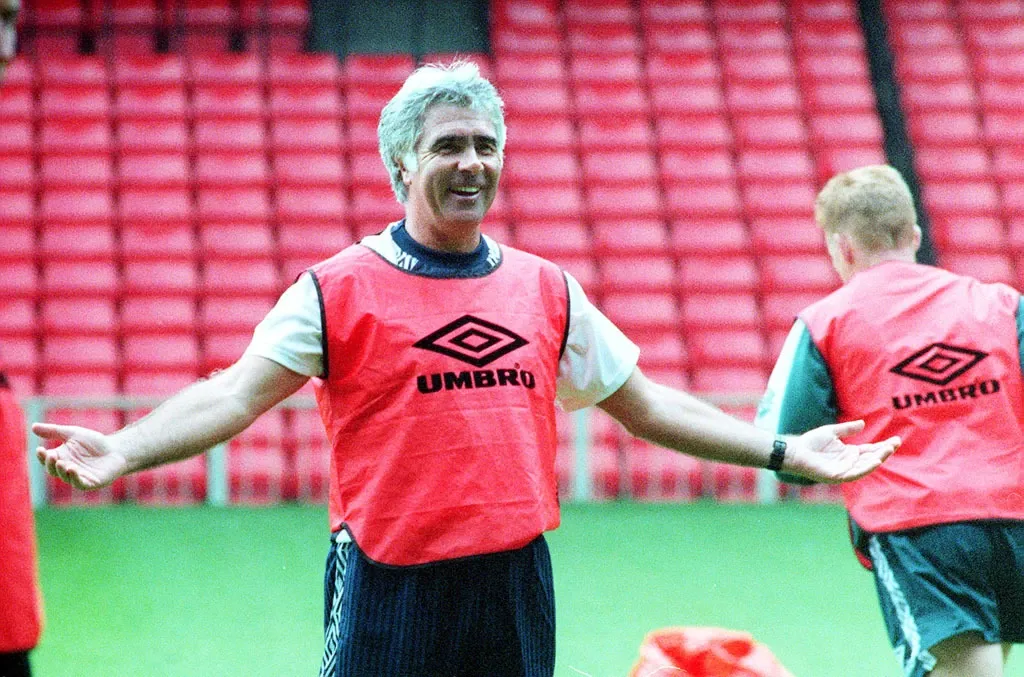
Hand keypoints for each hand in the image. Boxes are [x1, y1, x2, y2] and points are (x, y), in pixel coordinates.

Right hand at [33, 423, 128, 490]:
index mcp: (61, 458)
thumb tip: (33, 426)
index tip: (39, 449)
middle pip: (53, 470)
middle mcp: (67, 469)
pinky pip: (80, 484)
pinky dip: (74, 478)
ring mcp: (78, 477)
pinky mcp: (90, 483)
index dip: (42, 456)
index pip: (47, 459)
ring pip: (65, 477)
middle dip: (51, 464)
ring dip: (62, 471)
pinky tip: (72, 469)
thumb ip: (54, 431)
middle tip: (51, 456)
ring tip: (62, 462)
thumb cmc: (94, 442)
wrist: (116, 449)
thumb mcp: (73, 433)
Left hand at [785, 420, 899, 483]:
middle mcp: (849, 463)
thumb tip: (863, 424)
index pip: (870, 451)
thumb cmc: (810, 443)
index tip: (896, 440)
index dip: (883, 446)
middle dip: (884, 452)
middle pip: (871, 458)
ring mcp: (844, 471)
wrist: (795, 451)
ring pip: (865, 466)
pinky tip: (875, 461)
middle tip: (896, 443)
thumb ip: (847, 429)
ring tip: (888, 450)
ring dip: (878, 459)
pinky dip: (866, 468)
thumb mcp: (832, 432)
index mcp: (849, 454)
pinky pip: (855, 473)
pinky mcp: (837, 476)